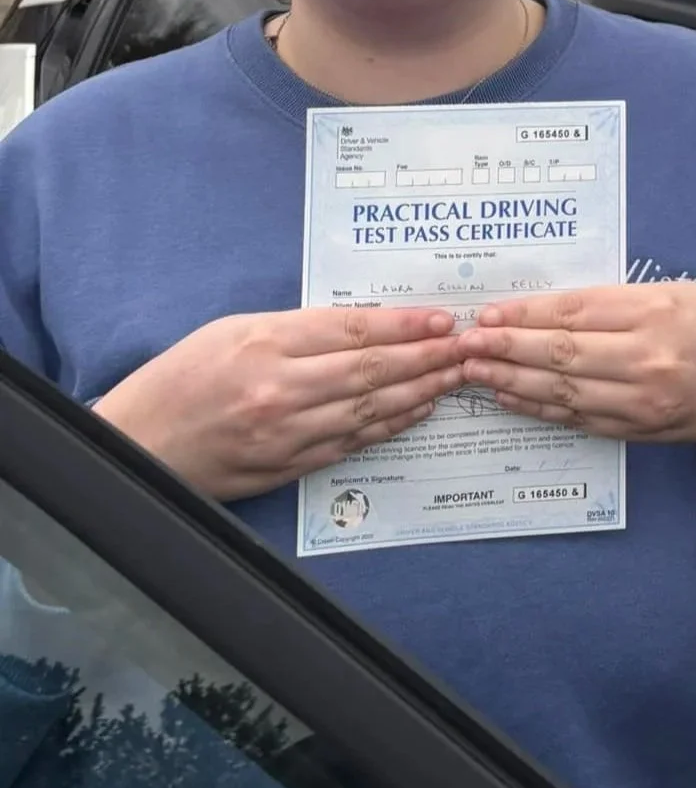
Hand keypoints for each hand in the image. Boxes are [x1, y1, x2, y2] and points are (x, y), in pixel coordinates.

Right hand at [93, 307, 465, 501]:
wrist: (137, 444)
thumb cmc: (182, 377)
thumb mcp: (233, 330)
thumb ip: (298, 329)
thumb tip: (365, 326)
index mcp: (265, 343)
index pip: (354, 330)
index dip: (406, 325)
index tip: (442, 320)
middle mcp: (280, 388)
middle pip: (373, 369)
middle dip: (428, 358)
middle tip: (467, 348)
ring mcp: (285, 433)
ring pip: (370, 408)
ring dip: (421, 393)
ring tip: (456, 378)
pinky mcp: (285, 467)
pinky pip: (351, 443)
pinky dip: (390, 426)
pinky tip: (417, 412)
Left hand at [456, 283, 695, 557]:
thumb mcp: (675, 293)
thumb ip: (617, 301)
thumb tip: (546, 309)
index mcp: (655, 312)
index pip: (574, 313)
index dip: (525, 315)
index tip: (488, 313)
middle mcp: (647, 359)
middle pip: (561, 353)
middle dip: (506, 348)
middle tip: (466, 343)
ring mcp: (640, 400)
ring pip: (562, 391)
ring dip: (512, 381)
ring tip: (475, 371)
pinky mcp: (636, 429)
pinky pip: (576, 419)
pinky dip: (538, 409)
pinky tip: (510, 398)